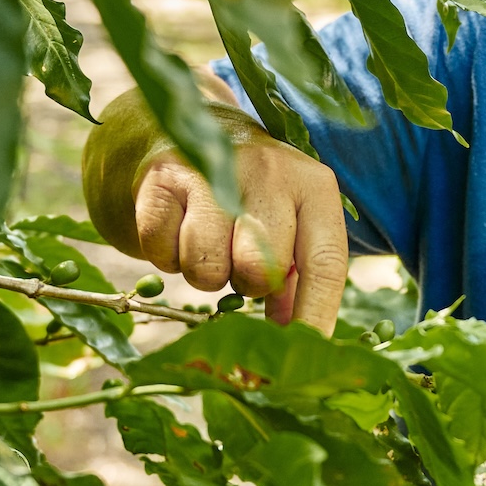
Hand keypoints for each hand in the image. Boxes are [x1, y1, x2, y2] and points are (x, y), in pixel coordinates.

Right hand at [82, 88, 348, 331]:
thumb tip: (297, 346)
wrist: (192, 130)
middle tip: (238, 262)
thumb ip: (300, 282)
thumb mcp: (292, 225)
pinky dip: (165, 256)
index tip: (301, 356)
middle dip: (246, 284)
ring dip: (203, 274)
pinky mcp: (161, 176)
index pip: (324, 265)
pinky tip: (178, 229)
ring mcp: (212, 167)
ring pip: (205, 266)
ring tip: (209, 245)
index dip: (314, 317)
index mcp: (314, 186)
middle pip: (259, 269)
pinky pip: (160, 250)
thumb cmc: (254, 198)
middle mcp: (268, 170)